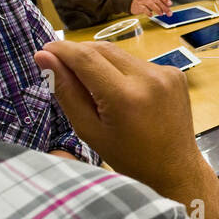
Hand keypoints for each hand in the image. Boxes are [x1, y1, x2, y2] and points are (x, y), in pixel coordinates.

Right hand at [34, 41, 208, 196]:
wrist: (174, 169)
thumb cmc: (128, 157)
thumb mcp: (89, 130)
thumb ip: (66, 91)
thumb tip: (44, 57)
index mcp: (125, 96)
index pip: (85, 57)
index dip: (61, 49)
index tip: (45, 51)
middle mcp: (148, 77)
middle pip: (102, 49)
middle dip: (78, 54)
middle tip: (63, 69)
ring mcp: (166, 73)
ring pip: (119, 54)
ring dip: (101, 63)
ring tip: (95, 89)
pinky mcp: (175, 73)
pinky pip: (138, 63)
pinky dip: (123, 71)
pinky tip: (123, 93)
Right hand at [131, 0, 171, 15]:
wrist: (131, 1)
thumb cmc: (143, 0)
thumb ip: (159, 2)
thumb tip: (168, 8)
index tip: (170, 4)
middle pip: (157, 1)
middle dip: (164, 7)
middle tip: (168, 13)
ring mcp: (142, 0)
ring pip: (151, 4)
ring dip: (157, 9)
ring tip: (161, 14)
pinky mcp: (138, 6)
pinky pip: (144, 9)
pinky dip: (148, 12)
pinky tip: (151, 15)